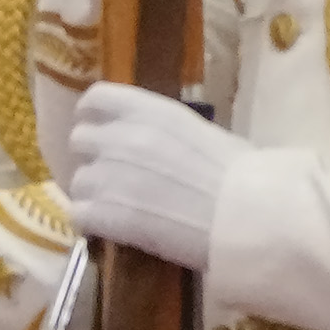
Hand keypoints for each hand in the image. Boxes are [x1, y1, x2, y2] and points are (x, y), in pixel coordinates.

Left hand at [59, 79, 244, 270]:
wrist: (252, 214)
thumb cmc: (245, 176)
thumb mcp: (203, 135)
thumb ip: (165, 135)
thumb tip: (150, 145)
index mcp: (150, 112)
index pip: (96, 99)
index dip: (93, 117)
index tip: (100, 130)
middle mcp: (122, 138)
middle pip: (80, 141)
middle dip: (94, 158)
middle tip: (115, 178)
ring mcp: (109, 176)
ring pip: (78, 182)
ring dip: (94, 195)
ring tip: (121, 208)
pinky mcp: (105, 214)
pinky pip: (79, 215)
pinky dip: (93, 224)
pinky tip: (116, 229)